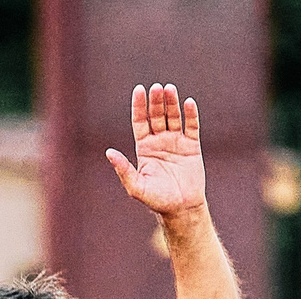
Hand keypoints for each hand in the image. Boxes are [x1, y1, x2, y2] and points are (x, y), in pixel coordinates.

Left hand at [106, 84, 206, 219]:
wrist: (181, 209)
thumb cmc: (157, 200)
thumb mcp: (136, 186)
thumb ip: (123, 169)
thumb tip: (108, 152)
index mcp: (144, 147)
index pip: (140, 121)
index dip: (139, 106)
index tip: (139, 90)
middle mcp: (159, 141)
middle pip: (156, 115)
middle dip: (156, 101)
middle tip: (157, 88)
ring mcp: (176, 142)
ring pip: (173, 117)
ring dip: (172, 103)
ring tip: (170, 89)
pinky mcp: (192, 146)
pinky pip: (191, 126)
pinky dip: (191, 114)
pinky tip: (188, 103)